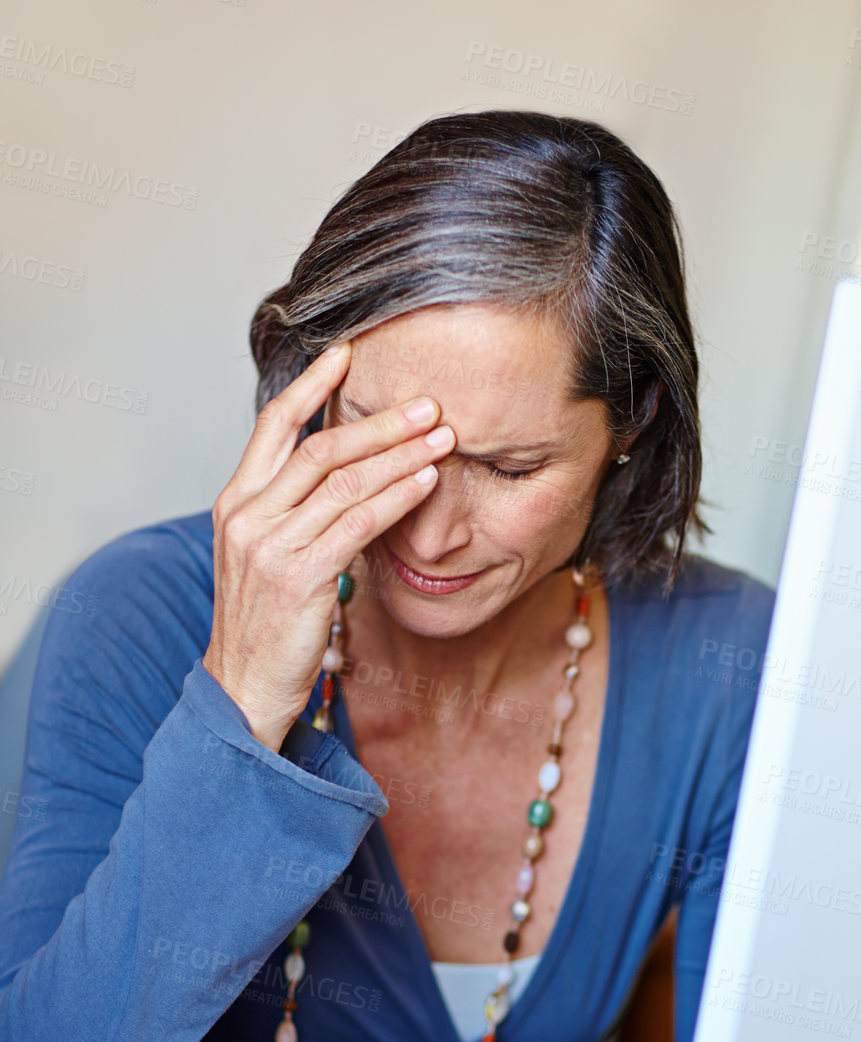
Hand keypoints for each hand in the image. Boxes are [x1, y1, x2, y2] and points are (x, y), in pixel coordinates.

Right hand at [204, 341, 455, 750]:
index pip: (273, 425)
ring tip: (442, 437)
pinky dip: (396, 498)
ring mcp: (272, 545)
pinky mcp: (300, 576)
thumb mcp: (267, 557)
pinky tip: (426, 482)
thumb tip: (345, 475)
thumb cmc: (265, 625)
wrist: (243, 688)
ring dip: (400, 455)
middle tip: (428, 403)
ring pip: (344, 482)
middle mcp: (248, 516)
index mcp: (236, 503)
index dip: (312, 385)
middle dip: (379, 421)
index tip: (348, 353)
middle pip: (320, 448)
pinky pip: (357, 524)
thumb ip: (294, 512)